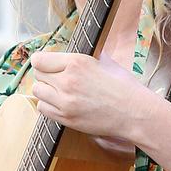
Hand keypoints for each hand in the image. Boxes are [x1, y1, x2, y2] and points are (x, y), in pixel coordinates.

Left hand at [30, 50, 148, 140]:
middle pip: (37, 75)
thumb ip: (84, 58)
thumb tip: (72, 54)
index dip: (42, 62)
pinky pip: (43, 108)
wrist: (133, 112)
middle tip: (58, 80)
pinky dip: (48, 106)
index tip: (46, 65)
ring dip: (46, 91)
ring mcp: (65, 101)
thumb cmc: (123, 86)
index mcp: (77, 62)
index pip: (39, 60)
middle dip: (46, 76)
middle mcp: (68, 80)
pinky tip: (61, 104)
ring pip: (37, 91)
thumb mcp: (105, 62)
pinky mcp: (66, 117)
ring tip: (59, 92)